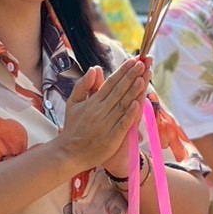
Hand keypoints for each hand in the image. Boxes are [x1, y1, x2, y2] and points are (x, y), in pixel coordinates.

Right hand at [55, 59, 147, 175]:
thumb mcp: (73, 103)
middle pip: (118, 91)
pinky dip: (130, 113)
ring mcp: (106, 124)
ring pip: (122, 105)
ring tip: (142, 78)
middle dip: (131, 76)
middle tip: (142, 63)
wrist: (69, 153)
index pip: (110, 83)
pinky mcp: (112, 138)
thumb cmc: (73, 127)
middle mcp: (100, 111)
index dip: (122, 71)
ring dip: (133, 91)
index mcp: (92, 102)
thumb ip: (83, 85)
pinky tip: (138, 103)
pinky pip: (122, 123)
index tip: (133, 61)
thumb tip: (95, 68)